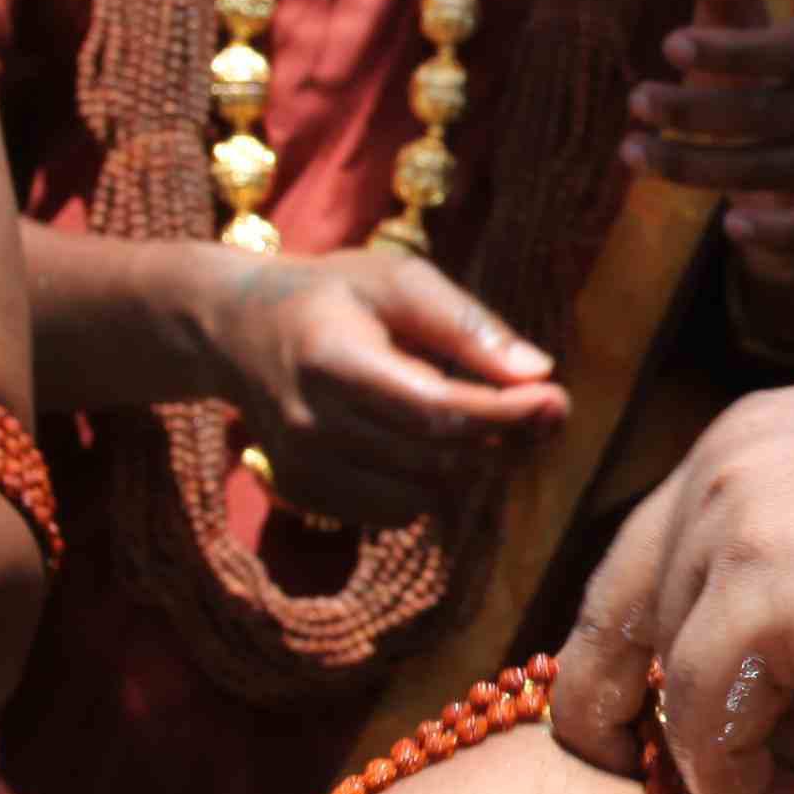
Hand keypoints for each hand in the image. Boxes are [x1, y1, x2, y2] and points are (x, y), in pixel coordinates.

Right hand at [198, 244, 570, 531]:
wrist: (236, 329)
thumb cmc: (332, 295)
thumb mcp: (398, 280)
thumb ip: (466, 325)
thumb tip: (538, 373)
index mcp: (333, 360)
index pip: (435, 410)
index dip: (504, 414)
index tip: (556, 401)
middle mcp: (311, 424)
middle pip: (435, 458)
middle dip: (499, 439)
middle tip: (540, 408)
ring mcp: (301, 467)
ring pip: (421, 496)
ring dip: (463, 465)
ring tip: (470, 416)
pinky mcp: (303, 494)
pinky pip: (392, 513)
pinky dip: (423, 485)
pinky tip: (419, 441)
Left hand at [552, 353, 793, 793]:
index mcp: (757, 431)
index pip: (643, 561)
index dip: (654, 663)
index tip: (704, 740)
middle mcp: (723, 460)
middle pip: (631, 627)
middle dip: (694, 725)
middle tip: (765, 791)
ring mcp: (737, 524)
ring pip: (680, 692)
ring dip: (767, 769)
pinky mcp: (769, 600)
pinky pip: (706, 741)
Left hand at [639, 0, 793, 337]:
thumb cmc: (760, 81)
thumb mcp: (740, 36)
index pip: (791, 46)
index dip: (733, 48)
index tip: (668, 45)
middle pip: (772, 111)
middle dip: (696, 109)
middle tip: (635, 101)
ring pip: (772, 168)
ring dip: (698, 165)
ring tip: (634, 155)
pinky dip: (775, 230)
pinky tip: (731, 227)